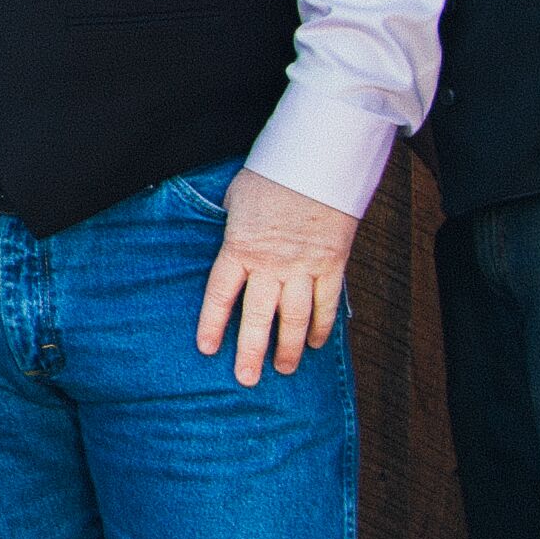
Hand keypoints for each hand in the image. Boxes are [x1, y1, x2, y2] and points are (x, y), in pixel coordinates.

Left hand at [189, 165, 358, 381]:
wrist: (317, 160)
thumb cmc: (271, 174)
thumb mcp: (235, 198)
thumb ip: (229, 225)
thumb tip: (224, 239)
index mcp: (239, 248)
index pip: (221, 295)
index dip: (213, 324)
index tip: (208, 349)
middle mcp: (270, 264)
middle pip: (258, 317)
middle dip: (250, 351)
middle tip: (246, 378)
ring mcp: (303, 267)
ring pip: (294, 318)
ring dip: (289, 348)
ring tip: (283, 370)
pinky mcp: (331, 263)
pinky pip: (327, 303)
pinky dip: (323, 326)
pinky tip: (318, 343)